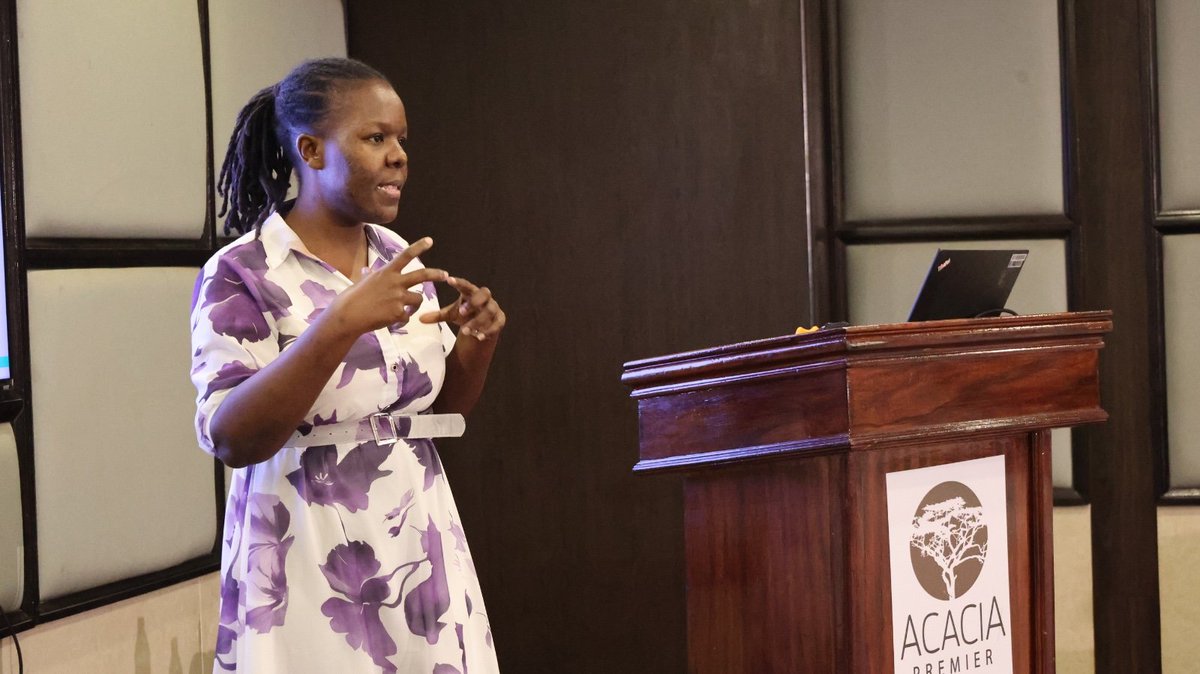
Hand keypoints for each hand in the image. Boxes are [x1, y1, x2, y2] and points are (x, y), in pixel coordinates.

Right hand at [330, 237, 447, 334]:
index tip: (430, 241)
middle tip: (445, 275)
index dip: (419, 247)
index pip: (405, 255)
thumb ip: (370, 276)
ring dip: (415, 305)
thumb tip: (366, 271)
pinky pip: (407, 316)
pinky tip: (392, 320)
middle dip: (436, 274)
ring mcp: (398, 298)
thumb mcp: (362, 282)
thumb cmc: (352, 298)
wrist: (348, 315)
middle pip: (422, 275)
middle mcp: (395, 282)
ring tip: (406, 309)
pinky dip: (402, 319)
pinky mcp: (398, 313)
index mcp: (387, 272)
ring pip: (418, 300)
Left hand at [419, 276, 505, 340]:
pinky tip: (478, 337)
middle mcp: (485, 298)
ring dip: (477, 320)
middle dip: (474, 302)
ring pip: (490, 311)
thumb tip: (420, 319)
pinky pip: (497, 324)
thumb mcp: (450, 315)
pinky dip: (488, 330)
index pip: (466, 285)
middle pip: (484, 293)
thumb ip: (437, 316)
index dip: (459, 282)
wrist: (480, 328)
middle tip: (461, 311)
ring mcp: (494, 308)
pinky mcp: (500, 320)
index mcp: (471, 292)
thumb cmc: (465, 315)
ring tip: (465, 331)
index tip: (449, 280)